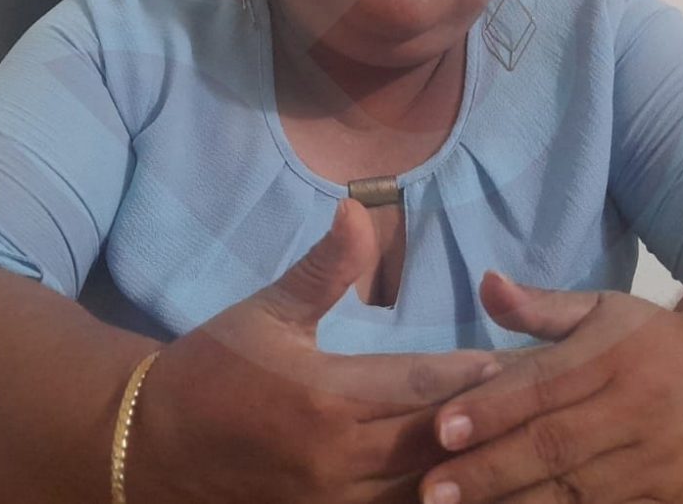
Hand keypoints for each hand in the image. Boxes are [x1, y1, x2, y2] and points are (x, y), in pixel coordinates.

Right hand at [129, 199, 502, 503]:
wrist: (148, 445)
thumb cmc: (212, 368)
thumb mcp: (266, 312)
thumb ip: (323, 269)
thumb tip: (358, 207)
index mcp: (327, 395)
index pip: (423, 386)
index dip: (473, 375)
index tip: (516, 362)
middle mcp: (337, 457)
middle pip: (435, 442)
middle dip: (482, 424)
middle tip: (534, 404)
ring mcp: (331, 502)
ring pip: (422, 491)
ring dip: (464, 472)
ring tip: (511, 450)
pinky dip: (424, 500)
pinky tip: (459, 487)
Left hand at [418, 274, 682, 503]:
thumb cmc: (652, 341)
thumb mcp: (601, 309)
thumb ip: (539, 305)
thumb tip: (486, 283)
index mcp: (619, 355)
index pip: (544, 385)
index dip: (490, 410)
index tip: (439, 429)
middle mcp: (643, 410)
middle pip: (556, 447)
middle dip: (489, 471)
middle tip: (432, 490)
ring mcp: (662, 463)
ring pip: (578, 494)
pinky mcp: (674, 501)